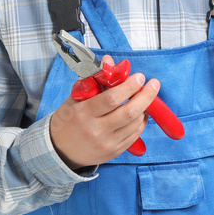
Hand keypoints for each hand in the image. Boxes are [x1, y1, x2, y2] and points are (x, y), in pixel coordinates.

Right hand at [49, 55, 160, 169]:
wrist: (59, 151)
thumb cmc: (67, 121)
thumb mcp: (75, 98)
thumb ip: (94, 80)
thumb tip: (109, 61)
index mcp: (84, 114)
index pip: (111, 99)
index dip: (129, 87)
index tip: (139, 77)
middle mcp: (96, 131)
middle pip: (128, 112)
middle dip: (146, 96)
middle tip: (153, 84)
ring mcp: (107, 144)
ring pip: (134, 124)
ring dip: (144, 108)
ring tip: (145, 97)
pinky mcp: (114, 152)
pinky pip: (134, 135)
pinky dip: (140, 122)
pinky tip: (140, 113)